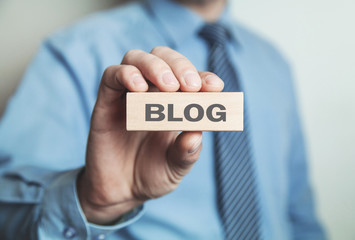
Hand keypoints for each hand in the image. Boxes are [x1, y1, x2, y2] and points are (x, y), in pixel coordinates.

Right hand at [77, 46, 223, 223]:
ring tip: (169, 87)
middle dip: (180, 65)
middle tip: (190, 85)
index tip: (215, 86)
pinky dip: (126, 75)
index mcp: (175, 102)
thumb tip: (196, 134)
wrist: (121, 192)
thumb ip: (186, 152)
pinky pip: (111, 75)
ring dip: (155, 66)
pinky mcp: (106, 101)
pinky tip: (139, 88)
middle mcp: (152, 92)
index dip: (204, 77)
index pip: (190, 78)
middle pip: (163, 57)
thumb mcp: (176, 167)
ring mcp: (128, 94)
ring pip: (136, 58)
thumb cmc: (153, 174)